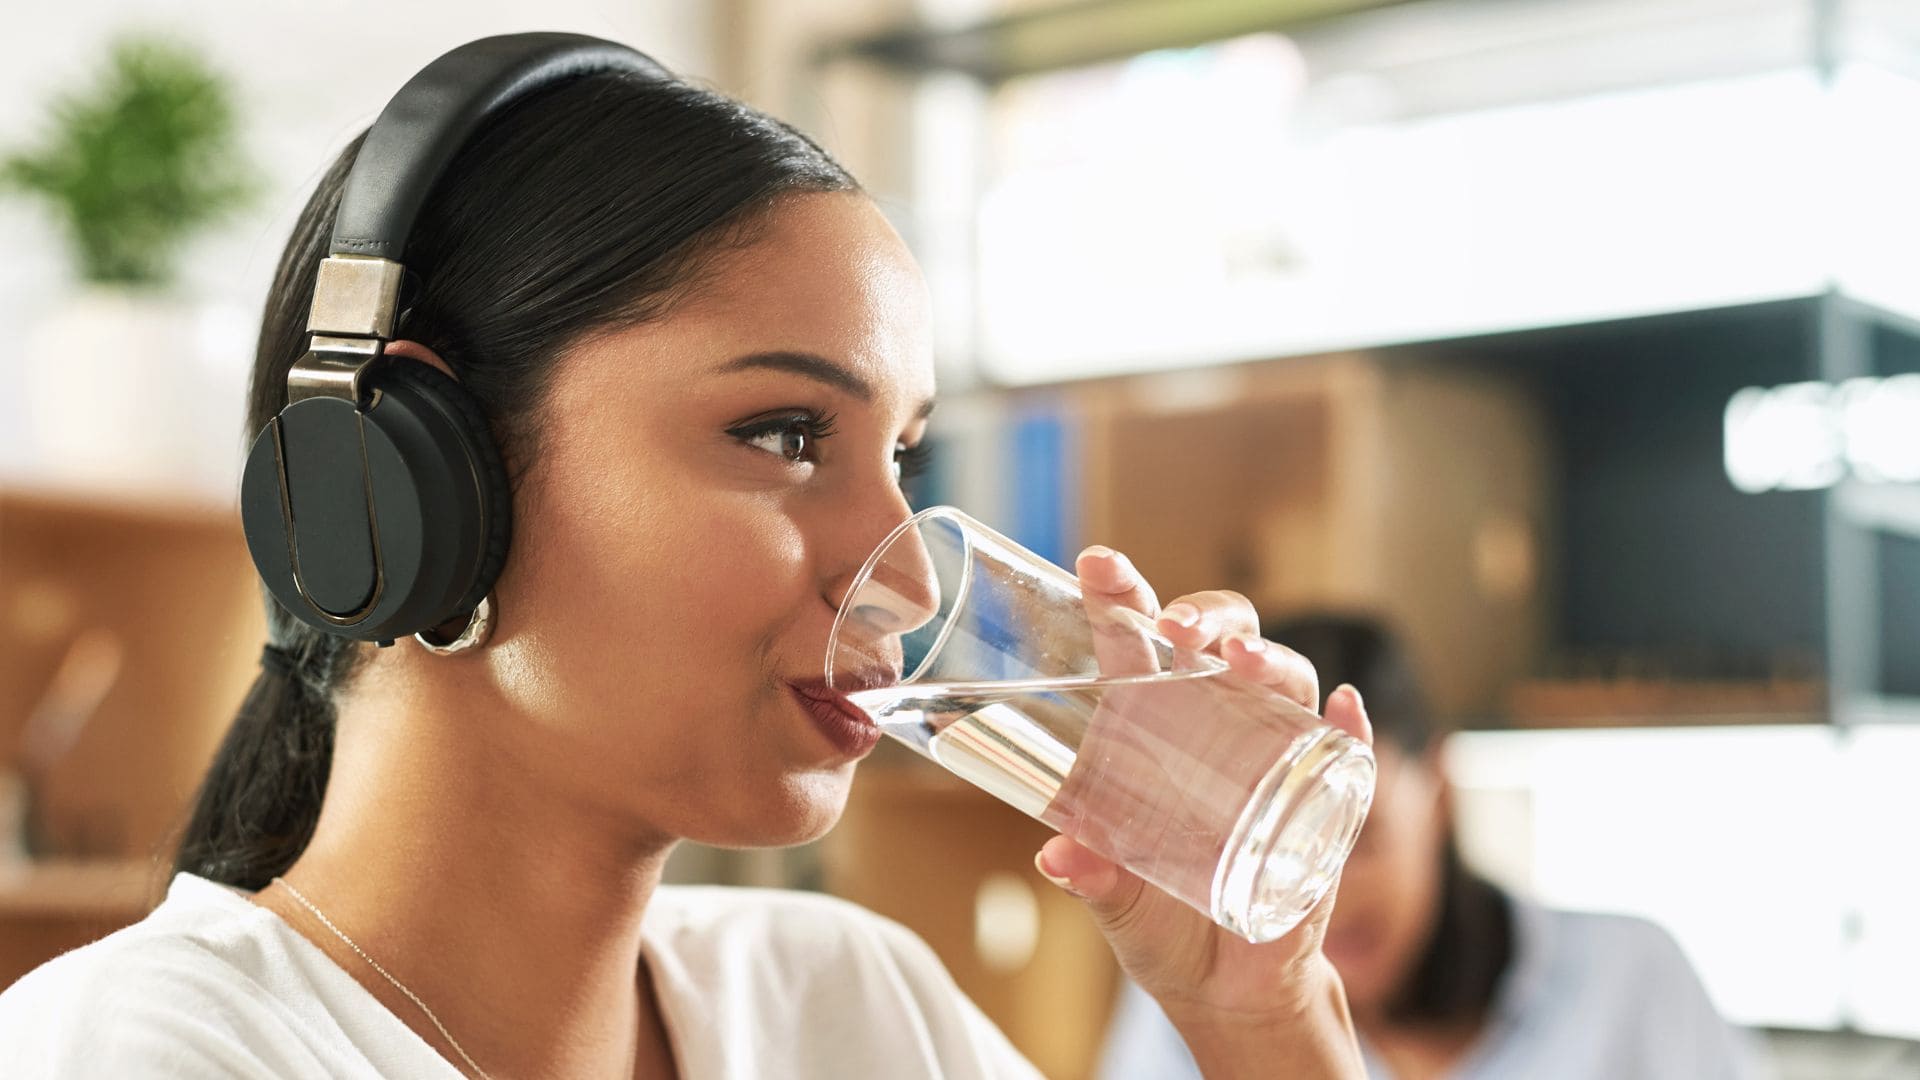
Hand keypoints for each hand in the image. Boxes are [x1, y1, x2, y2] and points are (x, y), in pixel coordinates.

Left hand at [1035, 546, 1372, 1077]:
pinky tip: (1345, 710)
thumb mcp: (1118, 906)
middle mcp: (1218, 731)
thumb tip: (1056, 853)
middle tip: (1180, 631)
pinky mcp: (1326, 808)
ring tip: (1244, 662)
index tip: (1097, 565)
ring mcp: (1277, 762)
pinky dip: (1352, 729)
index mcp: (1153, 733)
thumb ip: (1092, 877)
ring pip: (1287, 684)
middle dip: (1207, 617)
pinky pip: (1350, 755)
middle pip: (1223, 642)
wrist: (1228, 993)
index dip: (1123, 600)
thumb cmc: (1163, 929)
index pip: (1139, 647)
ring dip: (1271, 660)